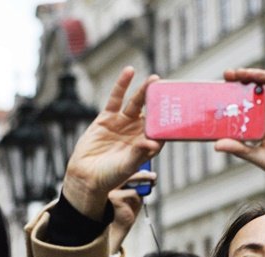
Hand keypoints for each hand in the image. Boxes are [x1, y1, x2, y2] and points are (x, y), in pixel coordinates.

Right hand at [62, 67, 162, 219]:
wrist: (85, 176)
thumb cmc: (110, 177)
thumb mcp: (126, 166)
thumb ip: (138, 153)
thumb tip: (152, 142)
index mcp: (147, 145)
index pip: (162, 130)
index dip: (170, 121)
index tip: (179, 110)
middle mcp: (137, 133)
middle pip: (151, 113)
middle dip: (160, 102)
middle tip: (169, 88)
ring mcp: (123, 123)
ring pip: (136, 103)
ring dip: (144, 91)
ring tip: (154, 79)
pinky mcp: (107, 117)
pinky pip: (116, 99)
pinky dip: (122, 85)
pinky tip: (129, 72)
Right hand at [107, 171, 155, 252]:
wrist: (122, 225)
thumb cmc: (129, 210)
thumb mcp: (137, 195)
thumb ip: (141, 185)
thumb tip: (150, 174)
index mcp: (114, 181)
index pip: (127, 171)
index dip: (140, 171)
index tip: (151, 174)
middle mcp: (110, 183)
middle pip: (129, 173)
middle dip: (144, 174)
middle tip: (154, 177)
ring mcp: (111, 188)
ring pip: (131, 180)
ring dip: (142, 188)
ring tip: (141, 198)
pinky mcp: (114, 196)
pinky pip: (133, 193)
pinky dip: (137, 199)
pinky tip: (132, 206)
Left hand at [214, 63, 264, 210]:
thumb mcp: (259, 157)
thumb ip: (240, 149)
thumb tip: (216, 145)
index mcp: (263, 123)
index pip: (248, 102)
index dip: (236, 92)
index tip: (221, 84)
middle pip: (259, 90)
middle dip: (245, 79)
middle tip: (230, 74)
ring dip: (260, 76)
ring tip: (246, 72)